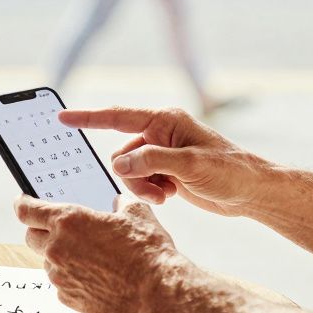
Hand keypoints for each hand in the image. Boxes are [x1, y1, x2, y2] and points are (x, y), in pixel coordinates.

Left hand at [15, 194, 183, 312]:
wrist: (159, 290)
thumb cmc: (147, 251)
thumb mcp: (135, 213)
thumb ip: (118, 203)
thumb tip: (117, 202)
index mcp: (68, 221)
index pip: (26, 210)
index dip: (22, 203)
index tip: (23, 202)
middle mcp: (57, 248)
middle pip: (31, 236)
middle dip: (41, 230)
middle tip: (60, 229)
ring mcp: (60, 276)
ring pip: (48, 261)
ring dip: (60, 256)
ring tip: (90, 256)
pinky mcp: (69, 298)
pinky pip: (61, 283)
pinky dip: (72, 277)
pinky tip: (94, 275)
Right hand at [60, 107, 266, 217]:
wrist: (251, 192)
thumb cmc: (229, 171)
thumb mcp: (190, 165)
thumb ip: (152, 161)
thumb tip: (119, 165)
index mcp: (164, 120)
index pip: (117, 116)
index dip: (87, 118)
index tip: (60, 117)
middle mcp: (159, 133)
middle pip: (121, 153)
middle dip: (132, 175)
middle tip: (158, 190)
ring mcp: (161, 153)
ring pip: (128, 170)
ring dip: (142, 187)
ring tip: (167, 195)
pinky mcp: (165, 170)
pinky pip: (140, 181)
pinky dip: (149, 192)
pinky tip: (170, 195)